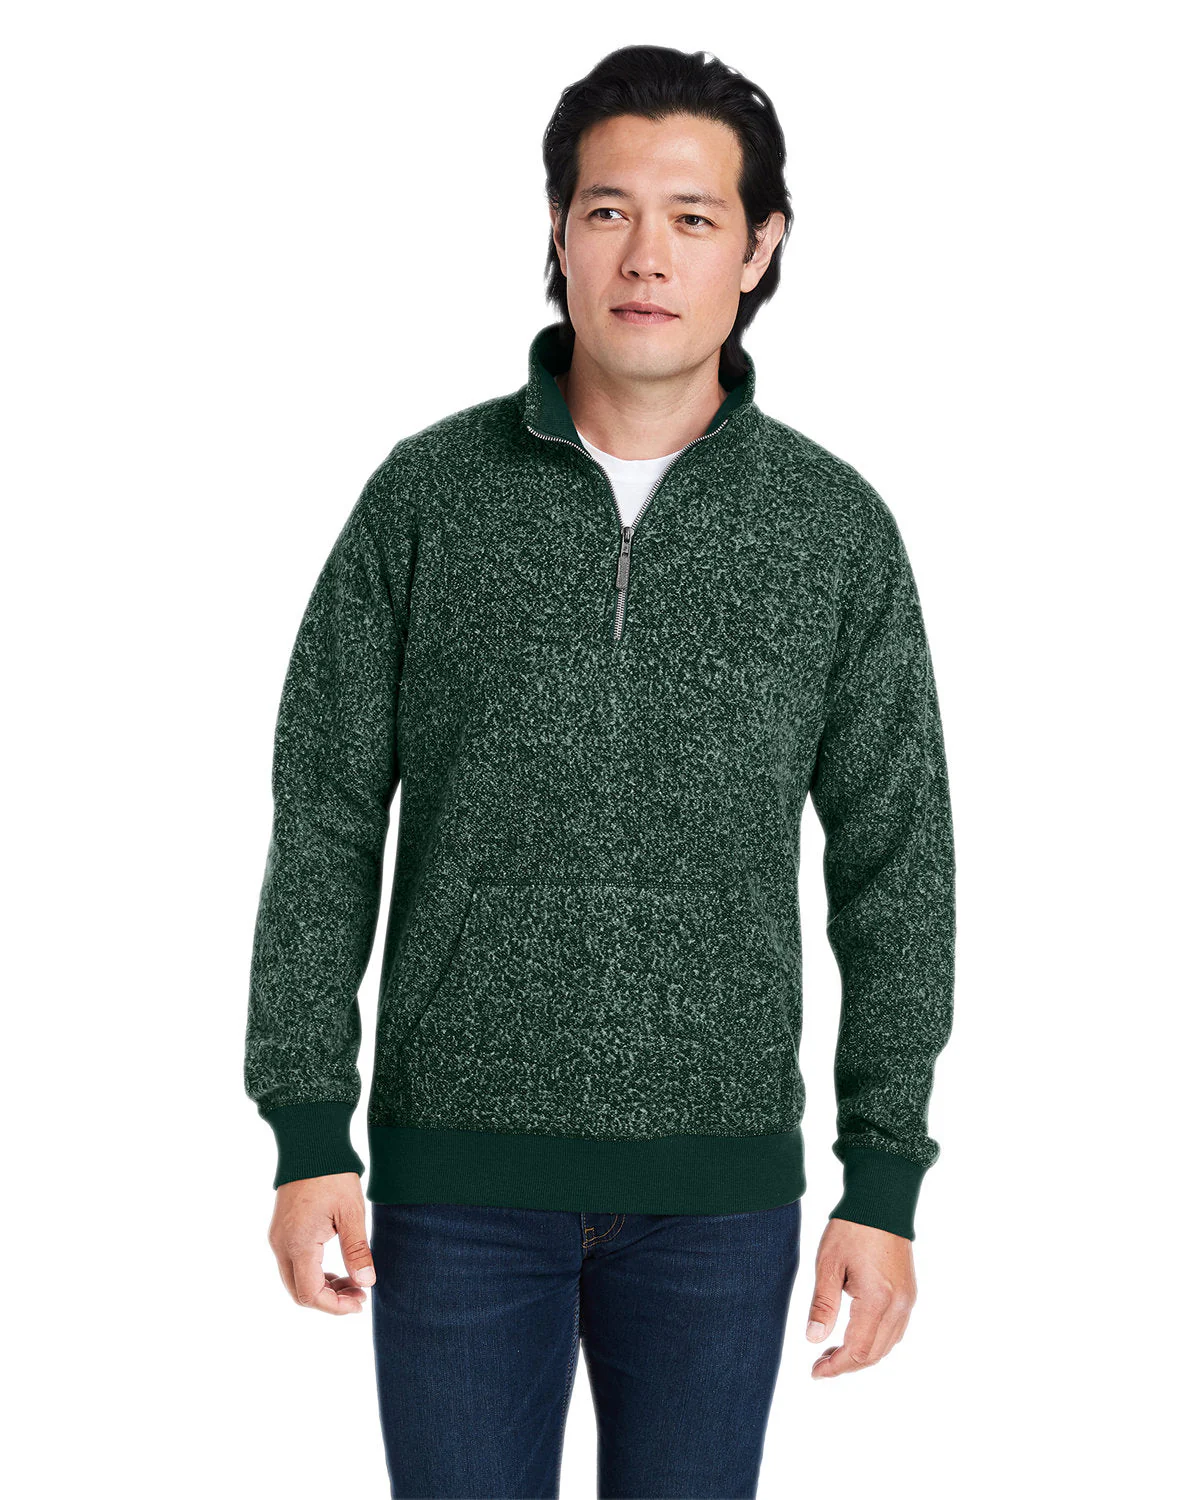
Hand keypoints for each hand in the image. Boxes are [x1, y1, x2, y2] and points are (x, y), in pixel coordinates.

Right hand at [268, 1172, 375, 1314]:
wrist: (310, 1145)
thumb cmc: (332, 1175)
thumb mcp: (351, 1213)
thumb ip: (357, 1250)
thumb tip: (367, 1283)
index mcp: (298, 1244)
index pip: (310, 1294)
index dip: (335, 1306)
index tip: (360, 1302)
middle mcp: (281, 1245)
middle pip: (299, 1292)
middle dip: (329, 1300)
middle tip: (360, 1295)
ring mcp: (278, 1238)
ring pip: (295, 1280)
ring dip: (322, 1287)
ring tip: (354, 1282)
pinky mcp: (281, 1231)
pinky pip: (293, 1264)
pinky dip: (314, 1273)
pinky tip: (337, 1269)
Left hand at [804, 1216, 915, 1377]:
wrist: (882, 1201)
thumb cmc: (853, 1228)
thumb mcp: (828, 1264)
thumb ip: (823, 1304)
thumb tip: (814, 1339)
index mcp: (878, 1300)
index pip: (858, 1350)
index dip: (836, 1367)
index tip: (816, 1372)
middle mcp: (898, 1305)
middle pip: (874, 1354)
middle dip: (847, 1365)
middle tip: (820, 1364)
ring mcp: (907, 1300)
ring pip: (887, 1345)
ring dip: (862, 1355)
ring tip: (833, 1352)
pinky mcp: (908, 1293)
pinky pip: (895, 1330)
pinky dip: (876, 1341)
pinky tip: (856, 1335)